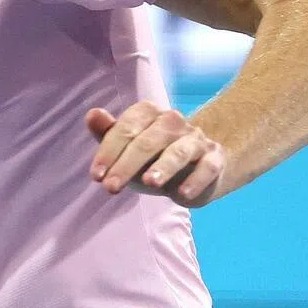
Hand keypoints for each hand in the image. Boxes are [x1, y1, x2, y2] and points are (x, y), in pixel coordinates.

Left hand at [85, 102, 225, 208]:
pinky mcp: (215, 158)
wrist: (199, 166)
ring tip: (149, 183)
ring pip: (178, 152)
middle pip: (147, 142)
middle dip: (127, 165)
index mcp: (148, 113)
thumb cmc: (152, 157)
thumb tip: (92, 115)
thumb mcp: (127, 148)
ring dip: (163, 167)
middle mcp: (172, 121)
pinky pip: (207, 167)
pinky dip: (196, 180)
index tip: (96, 176)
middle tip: (111, 188)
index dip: (108, 152)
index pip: (125, 128)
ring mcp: (196, 139)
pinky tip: (182, 195)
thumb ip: (107, 133)